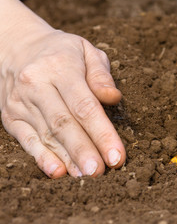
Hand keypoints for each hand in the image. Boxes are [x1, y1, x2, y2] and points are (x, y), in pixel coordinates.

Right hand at [0, 29, 125, 177]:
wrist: (15, 47)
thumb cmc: (61, 52)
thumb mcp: (86, 51)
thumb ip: (101, 74)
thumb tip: (114, 98)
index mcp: (60, 68)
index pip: (85, 106)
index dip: (102, 133)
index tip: (117, 155)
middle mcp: (37, 86)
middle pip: (64, 124)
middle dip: (84, 150)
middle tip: (101, 172)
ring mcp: (21, 103)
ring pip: (47, 135)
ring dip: (68, 158)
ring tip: (86, 176)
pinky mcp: (11, 117)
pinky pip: (27, 140)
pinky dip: (42, 157)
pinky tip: (57, 172)